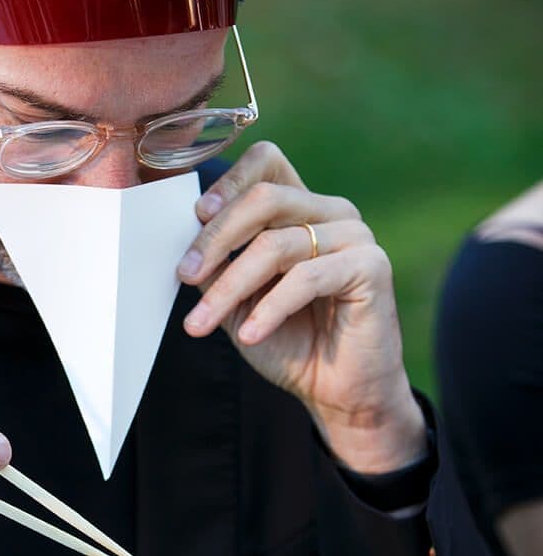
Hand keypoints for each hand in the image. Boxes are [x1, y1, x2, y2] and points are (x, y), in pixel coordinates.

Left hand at [178, 141, 425, 472]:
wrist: (337, 392)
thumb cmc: (287, 341)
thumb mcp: (238, 299)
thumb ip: (217, 264)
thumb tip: (183, 236)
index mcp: (301, 208)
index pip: (267, 162)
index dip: (230, 181)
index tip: (196, 216)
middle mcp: (331, 212)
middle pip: (264, 199)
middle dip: (216, 239)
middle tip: (184, 276)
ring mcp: (355, 235)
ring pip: (276, 244)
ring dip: (230, 286)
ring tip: (201, 323)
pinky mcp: (371, 266)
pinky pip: (305, 278)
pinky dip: (269, 308)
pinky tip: (249, 335)